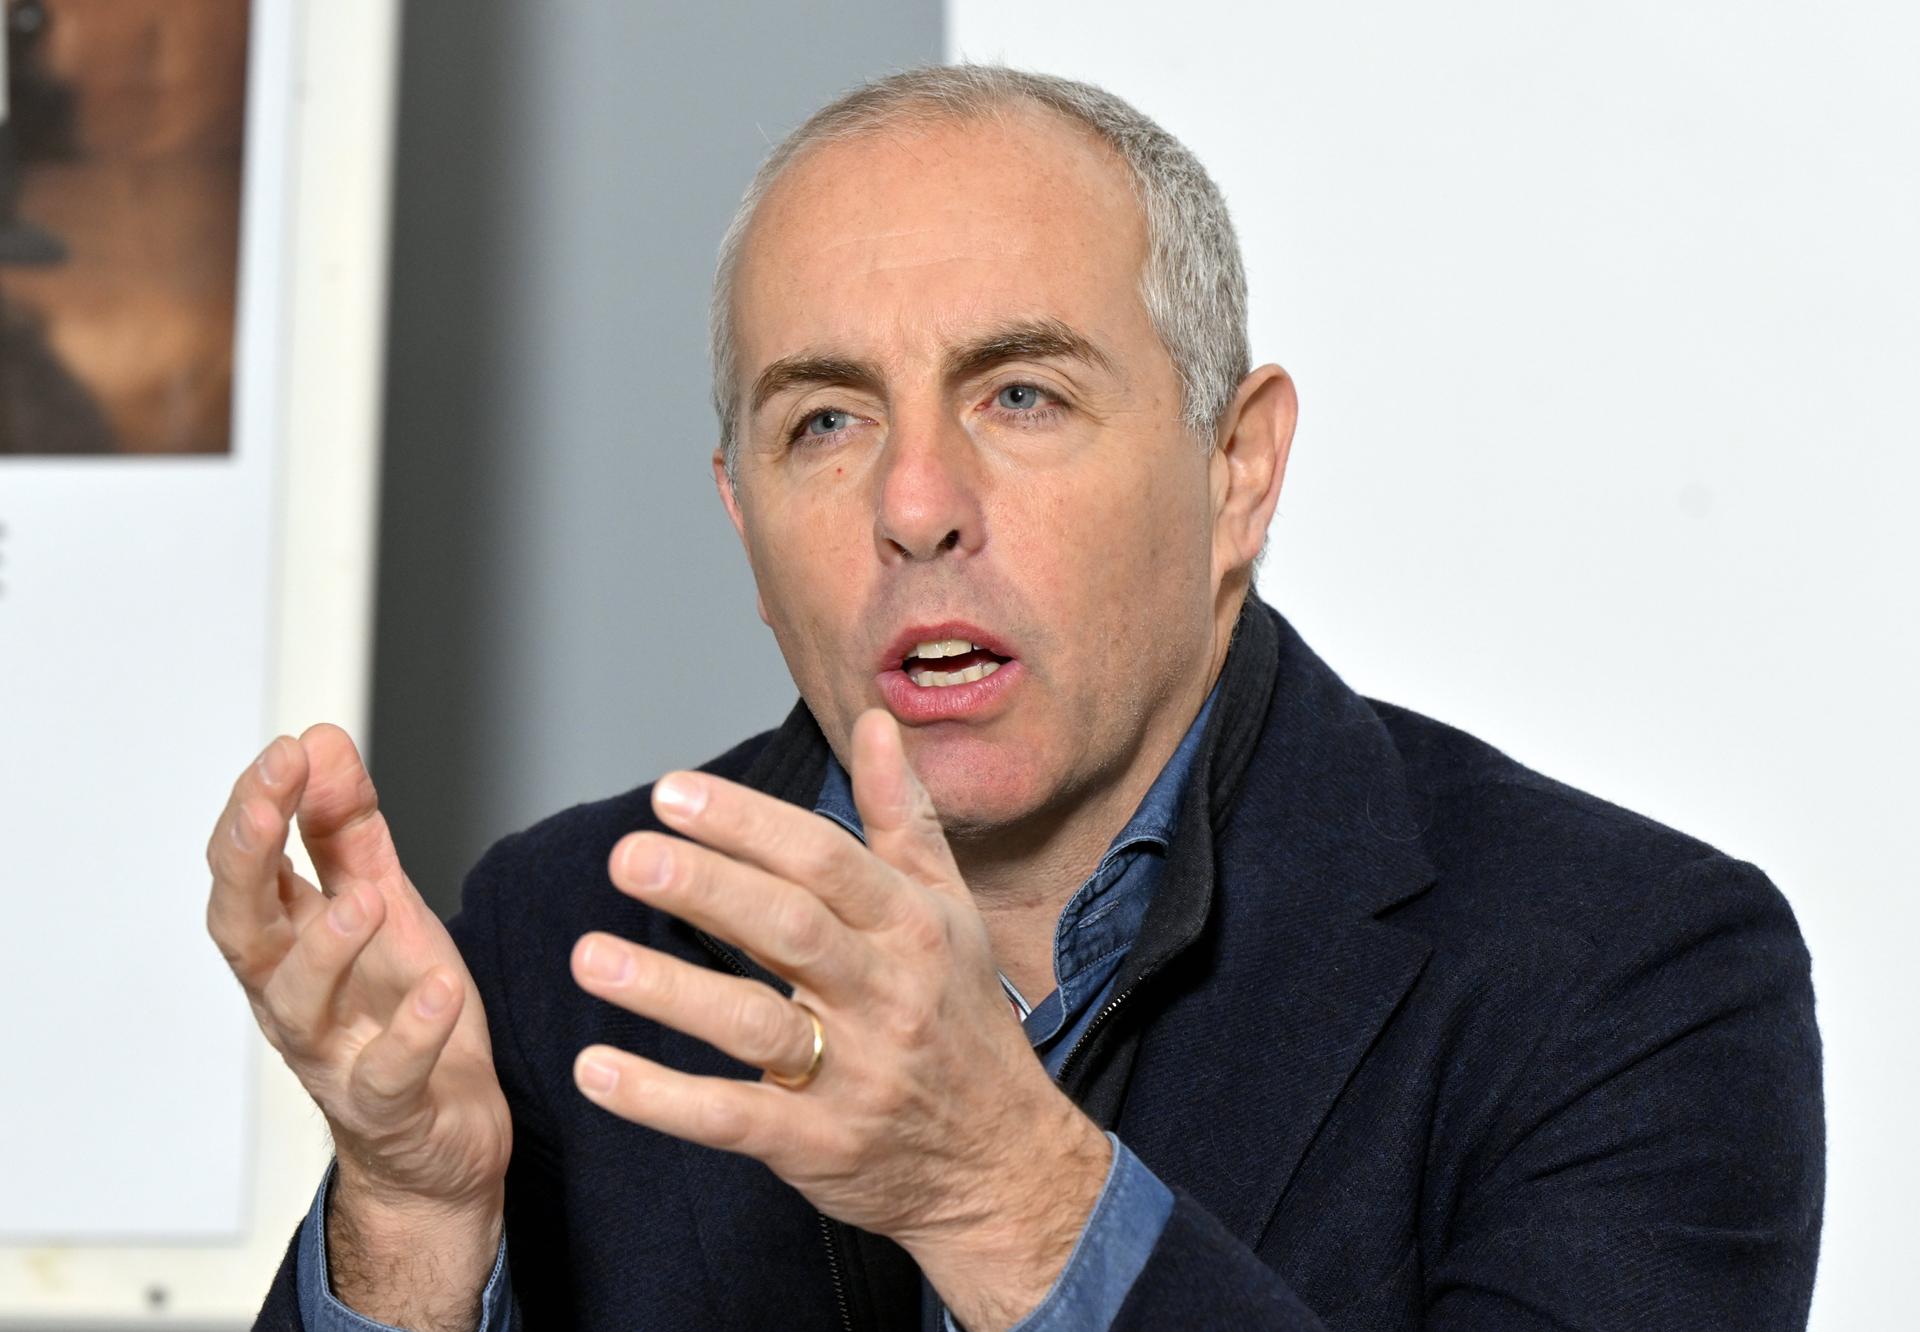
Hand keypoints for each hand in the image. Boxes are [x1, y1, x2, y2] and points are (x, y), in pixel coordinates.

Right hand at [203, 725, 510, 1224]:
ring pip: (296, 1005)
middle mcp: (294, 998)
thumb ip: (348, 832)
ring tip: (362, 897)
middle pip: (240, 929)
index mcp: (289, 943)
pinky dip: (410, 1033)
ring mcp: (334, 1055)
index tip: (288, 748)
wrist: (444, 1138)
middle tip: (271, 793)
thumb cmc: (400, 1015)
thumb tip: (322, 741)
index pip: (246, 868)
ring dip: (326, 946)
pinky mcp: (387, 1108)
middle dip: (246, 857)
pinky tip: (438, 990)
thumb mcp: (384, 906)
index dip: (256, 807)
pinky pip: (387, 1074)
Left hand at [568, 710, 1110, 1328]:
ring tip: (589, 958)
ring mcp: (855, 1074)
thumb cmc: (963, 1021)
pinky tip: (596, 1071)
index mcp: (912, 927)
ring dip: (668, 991)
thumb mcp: (950, 911)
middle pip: (791, 929)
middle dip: (708, 889)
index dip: (748, 823)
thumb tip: (877, 722)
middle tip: (628, 856)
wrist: (1004, 1162)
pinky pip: (735, 1119)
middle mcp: (887, 994)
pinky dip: (663, 1099)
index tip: (672, 793)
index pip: (825, 859)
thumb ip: (902, 816)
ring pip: (756, 1024)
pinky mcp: (820, 1146)